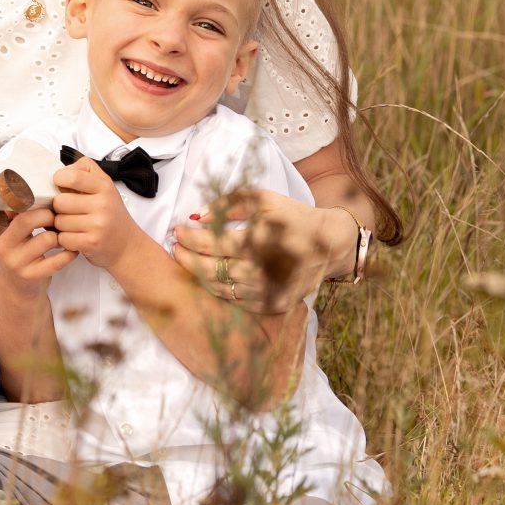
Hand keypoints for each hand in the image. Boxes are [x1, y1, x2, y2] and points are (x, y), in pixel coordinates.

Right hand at [0, 197, 71, 294]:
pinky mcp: (31, 276)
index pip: (7, 204)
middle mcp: (1, 244)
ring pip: (46, 239)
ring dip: (59, 235)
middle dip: (47, 214)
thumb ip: (15, 212)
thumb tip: (31, 184)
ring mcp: (15, 261)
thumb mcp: (9, 232)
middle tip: (54, 215)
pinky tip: (70, 250)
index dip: (26, 197)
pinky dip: (68, 253)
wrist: (16, 287)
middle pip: (27, 219)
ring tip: (61, 234)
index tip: (40, 194)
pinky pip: (57, 260)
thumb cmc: (18, 251)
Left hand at [50, 160, 136, 267]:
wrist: (128, 245)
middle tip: (68, 211)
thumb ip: (84, 172)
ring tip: (73, 225)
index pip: (73, 176)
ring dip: (61, 225)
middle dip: (58, 207)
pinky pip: (63, 238)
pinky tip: (75, 237)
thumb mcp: (104, 187)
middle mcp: (103, 204)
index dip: (59, 179)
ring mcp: (98, 225)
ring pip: (59, 221)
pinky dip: (65, 240)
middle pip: (60, 201)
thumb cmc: (110, 214)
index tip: (59, 184)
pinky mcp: (92, 243)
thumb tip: (62, 171)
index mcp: (104, 187)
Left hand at [174, 191, 344, 312]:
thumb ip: (230, 203)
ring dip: (198, 276)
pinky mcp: (272, 305)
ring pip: (221, 289)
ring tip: (186, 261)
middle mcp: (264, 271)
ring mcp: (268, 293)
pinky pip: (236, 301)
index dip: (190, 238)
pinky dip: (218, 289)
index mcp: (260, 242)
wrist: (330, 245)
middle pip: (212, 270)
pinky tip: (207, 276)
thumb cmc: (293, 218)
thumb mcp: (265, 199)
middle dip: (188, 259)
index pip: (213, 244)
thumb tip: (198, 215)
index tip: (177, 230)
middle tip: (175, 248)